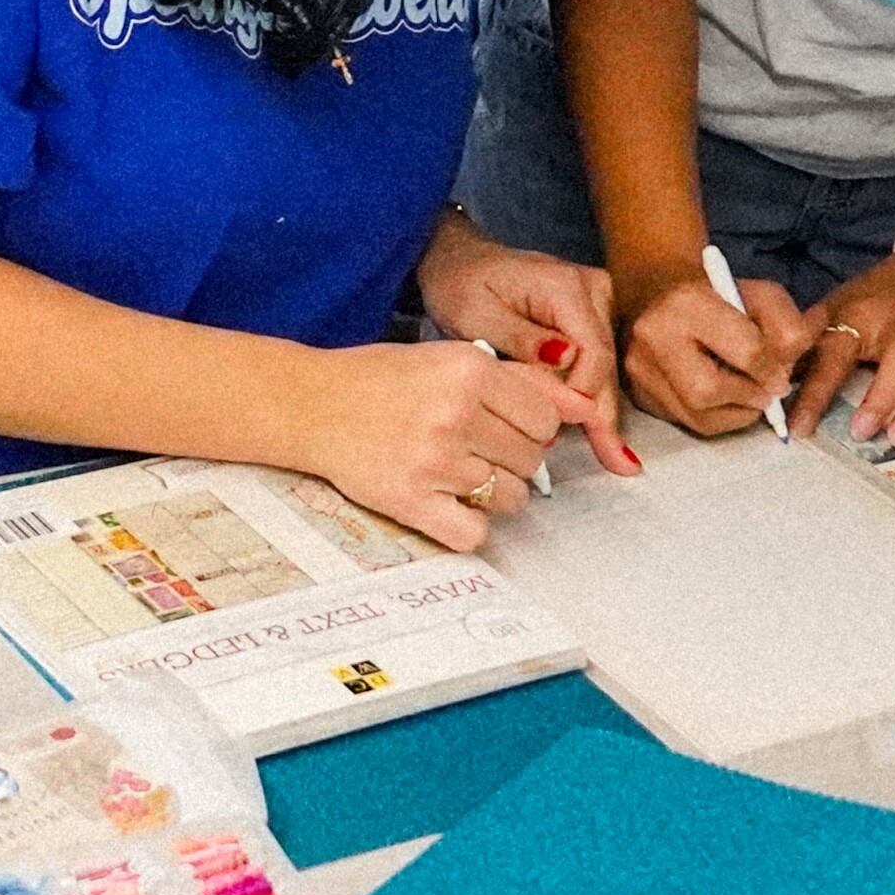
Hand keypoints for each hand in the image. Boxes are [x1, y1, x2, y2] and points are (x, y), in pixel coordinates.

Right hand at [289, 339, 580, 552]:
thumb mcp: (451, 361)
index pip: (545, 420)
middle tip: (467, 446)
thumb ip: (523, 381)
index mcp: (469, 371)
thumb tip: (586, 407)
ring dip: (490, 492)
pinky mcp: (411, 501)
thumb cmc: (380, 380)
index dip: (526, 427)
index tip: (497, 425)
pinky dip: (466, 525)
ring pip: (509, 498)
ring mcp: (434, 460)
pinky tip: (444, 502)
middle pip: (531, 460)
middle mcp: (456, 413)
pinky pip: (473, 533)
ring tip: (453, 472)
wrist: (308, 404)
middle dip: (507, 458)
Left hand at [416, 218, 635, 477]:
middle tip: (619, 463)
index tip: (571, 431)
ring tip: (616, 457)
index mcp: (565, 286)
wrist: (457, 259)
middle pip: (604, 364)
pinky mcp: (591, 316)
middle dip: (603, 415)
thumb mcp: (476, 311)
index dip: (584, 395)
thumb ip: (520, 336)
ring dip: (600, 410)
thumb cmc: (459, 284)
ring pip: (604, 367)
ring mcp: (597, 302)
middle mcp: (593, 290)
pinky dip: (589, 394)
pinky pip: (595, 362)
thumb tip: (565, 357)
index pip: (592, 351)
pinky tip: (602, 434)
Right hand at [613, 258, 809, 437]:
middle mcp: (652, 335)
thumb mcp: (762, 296)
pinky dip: (717, 418)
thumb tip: (781, 379)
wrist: (660, 292)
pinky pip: (688, 423)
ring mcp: (640, 369)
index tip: (781, 376)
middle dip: (748, 397)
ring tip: (747, 395)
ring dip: (736, 413)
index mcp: (687, 302)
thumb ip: (788, 329)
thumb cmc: (719, 295)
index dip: (772, 370)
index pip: (744, 350)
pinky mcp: (639, 394)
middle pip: (709, 391)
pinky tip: (725, 400)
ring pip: (698, 417)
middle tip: (766, 392)